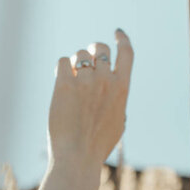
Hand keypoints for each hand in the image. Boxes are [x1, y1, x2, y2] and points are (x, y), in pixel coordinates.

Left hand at [48, 29, 133, 165]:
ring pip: (80, 55)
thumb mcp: (118, 121)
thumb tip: (113, 87)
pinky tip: (62, 83)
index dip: (122, 39)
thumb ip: (117, 100)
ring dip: (76, 63)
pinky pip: (63, 62)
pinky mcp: (65, 85)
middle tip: (86, 60)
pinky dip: (62, 69)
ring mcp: (86, 82)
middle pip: (100, 48)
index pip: (127, 53)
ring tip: (73, 81)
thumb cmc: (98, 144)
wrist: (77, 156)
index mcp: (122, 88)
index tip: (117, 32)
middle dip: (93, 49)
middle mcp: (106, 80)